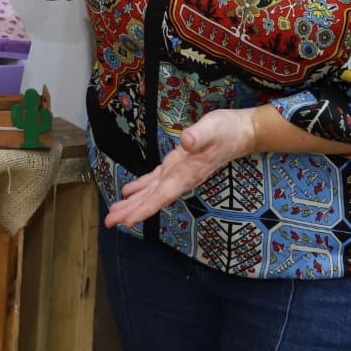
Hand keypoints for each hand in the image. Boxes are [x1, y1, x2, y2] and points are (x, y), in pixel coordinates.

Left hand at [103, 109, 258, 228]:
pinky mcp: (177, 165)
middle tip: (109, 222)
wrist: (241, 133)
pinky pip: (155, 180)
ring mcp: (178, 173)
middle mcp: (181, 178)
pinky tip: (128, 193)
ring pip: (151, 192)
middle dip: (132, 211)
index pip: (162, 195)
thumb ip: (199, 135)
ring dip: (133, 203)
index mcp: (187, 173)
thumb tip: (186, 141)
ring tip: (113, 213)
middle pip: (153, 199)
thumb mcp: (213, 128)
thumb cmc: (227, 130)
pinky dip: (141, 187)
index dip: (145, 209)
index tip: (128, 222)